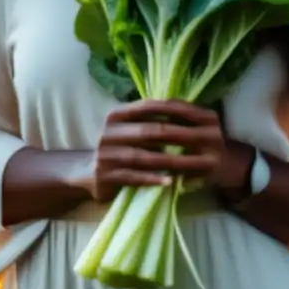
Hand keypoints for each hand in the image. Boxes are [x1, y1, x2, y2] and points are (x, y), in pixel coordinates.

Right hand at [84, 99, 251, 201]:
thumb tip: (187, 110)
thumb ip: (151, 120)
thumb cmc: (120, 148)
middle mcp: (108, 132)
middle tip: (199, 141)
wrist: (89, 173)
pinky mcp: (105, 176)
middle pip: (147, 131)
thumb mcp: (130, 129)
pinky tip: (169, 182)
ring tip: (189, 164)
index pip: (147, 106)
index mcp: (116, 115)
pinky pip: (133, 177)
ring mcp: (105, 154)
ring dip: (167, 161)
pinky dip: (152, 179)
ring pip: (141, 156)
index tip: (196, 115)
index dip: (172, 109)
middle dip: (175, 136)